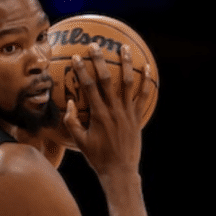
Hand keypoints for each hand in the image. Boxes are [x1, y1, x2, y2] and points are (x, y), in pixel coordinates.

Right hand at [63, 43, 151, 175]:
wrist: (119, 170)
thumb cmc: (97, 157)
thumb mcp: (79, 141)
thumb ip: (72, 121)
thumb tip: (69, 102)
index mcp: (97, 115)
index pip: (88, 87)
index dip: (82, 70)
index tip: (76, 57)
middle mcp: (113, 110)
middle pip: (106, 80)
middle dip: (100, 60)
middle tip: (95, 45)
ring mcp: (127, 113)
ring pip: (127, 82)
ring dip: (125, 63)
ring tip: (123, 48)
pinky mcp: (137, 117)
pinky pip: (143, 95)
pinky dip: (145, 80)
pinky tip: (145, 67)